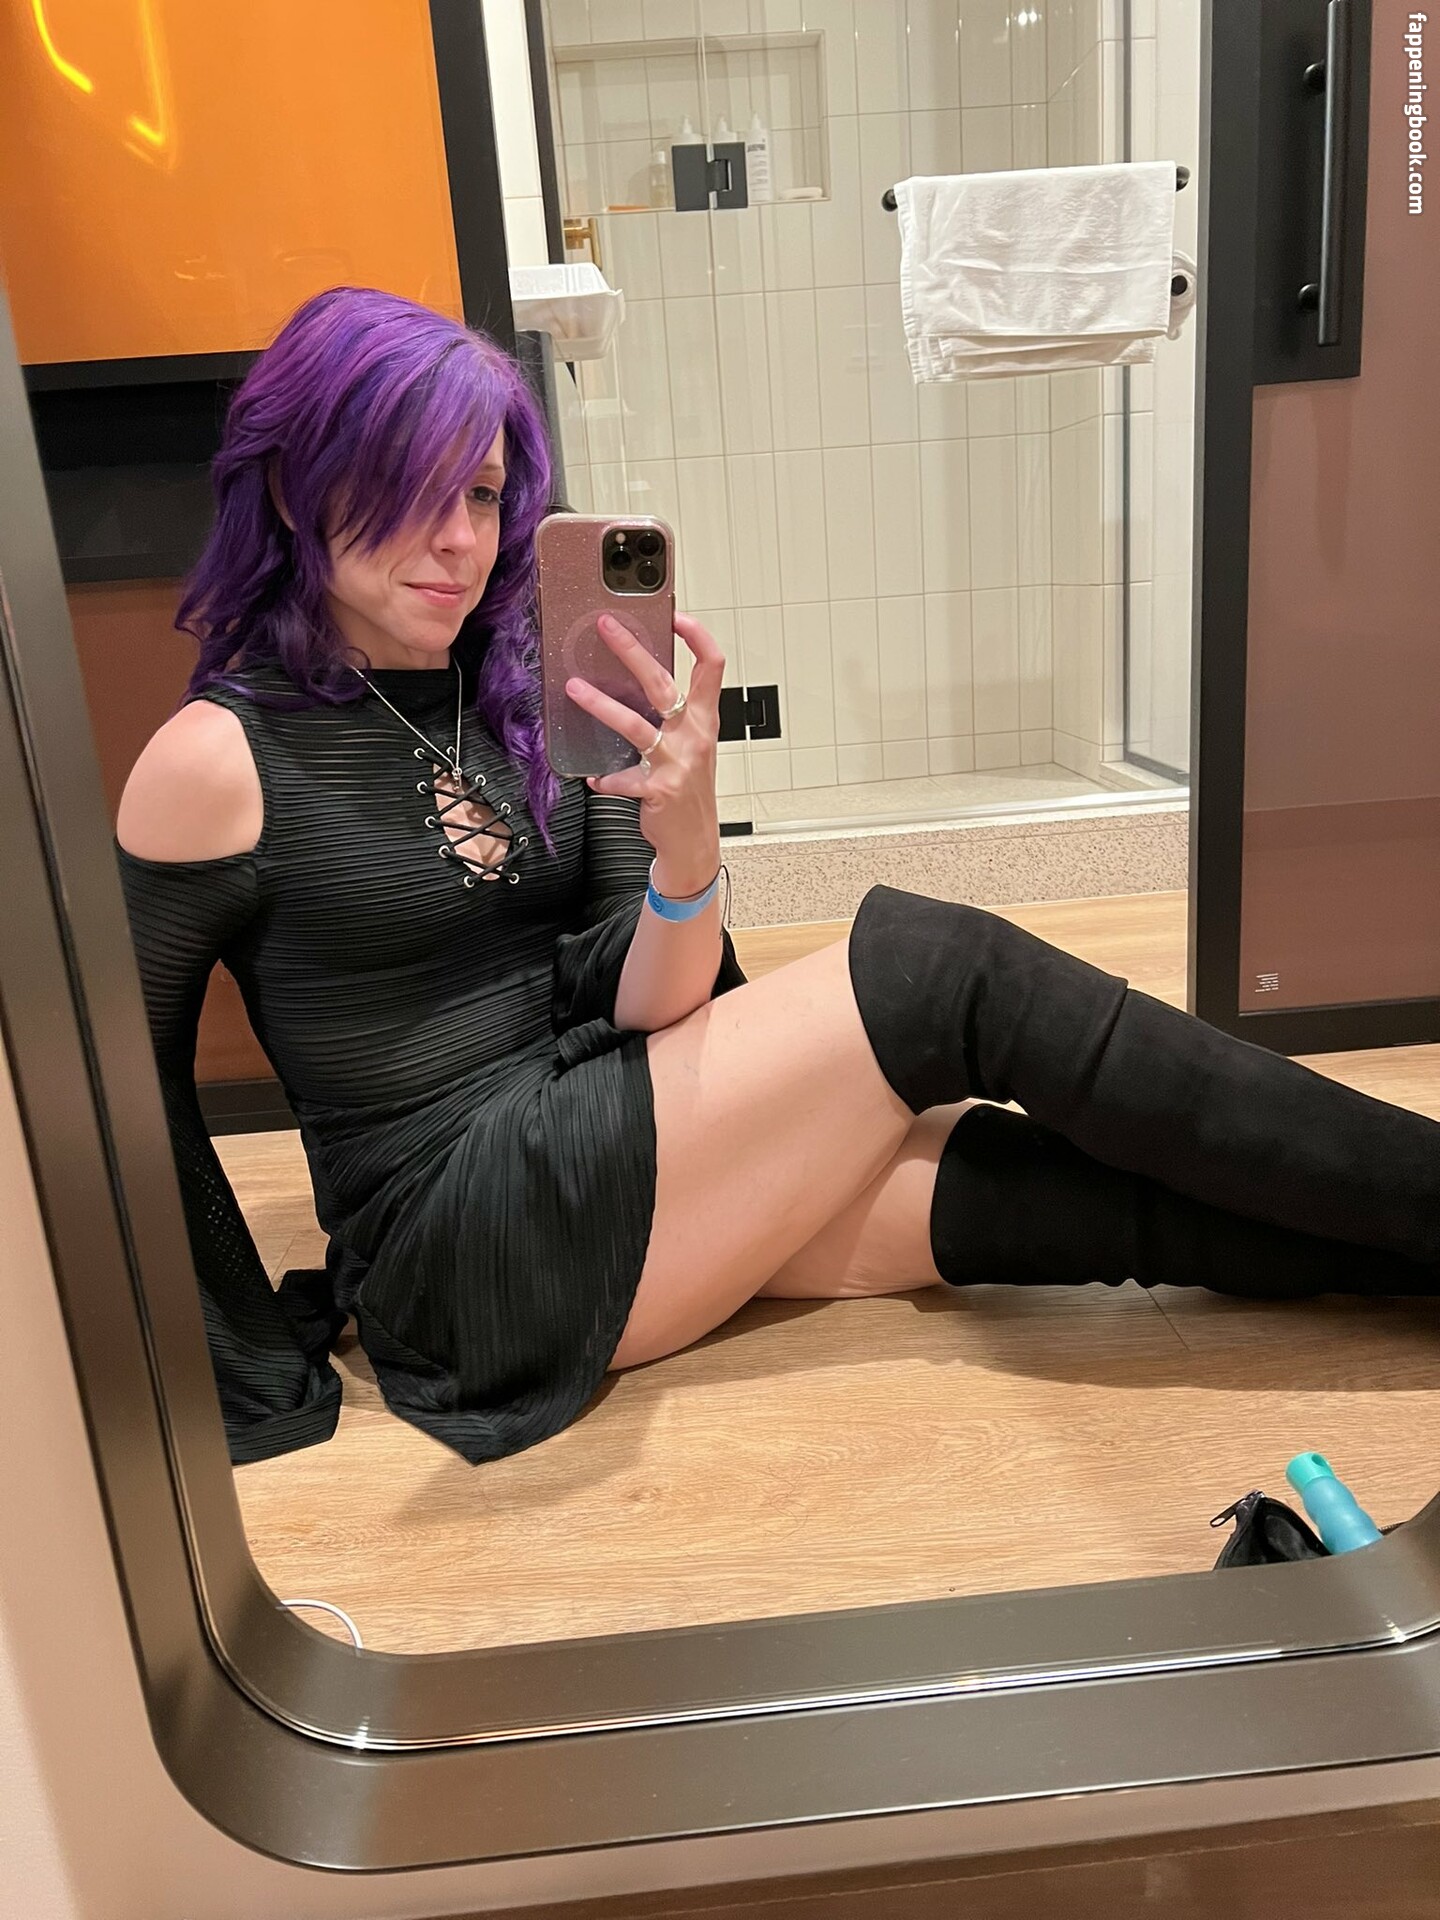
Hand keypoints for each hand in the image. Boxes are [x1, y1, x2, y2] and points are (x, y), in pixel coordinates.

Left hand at [565, 612, 723, 895]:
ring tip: (574, 688)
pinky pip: (621, 778)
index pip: (711, 668)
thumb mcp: (690, 748)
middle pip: (662, 683)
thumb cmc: (688, 789)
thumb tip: (631, 685)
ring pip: (635, 725)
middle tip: (605, 627)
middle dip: (632, 650)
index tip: (677, 615)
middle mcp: (693, 736)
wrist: (694, 841)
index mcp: (704, 720)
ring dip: (601, 705)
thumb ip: (671, 719)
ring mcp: (677, 763)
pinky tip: (594, 779)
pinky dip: (605, 779)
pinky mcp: (658, 789)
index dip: (698, 637)